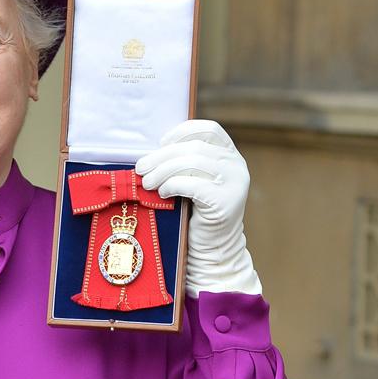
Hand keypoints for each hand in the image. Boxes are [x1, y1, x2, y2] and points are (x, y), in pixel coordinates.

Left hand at [135, 119, 261, 296]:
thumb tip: (150, 152)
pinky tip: (162, 192)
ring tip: (146, 182)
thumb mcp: (192, 180)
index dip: (182, 131)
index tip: (161, 143)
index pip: (210, 129)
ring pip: (192, 163)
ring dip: (162, 171)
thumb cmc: (195, 211)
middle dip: (162, 156)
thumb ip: (182, 162)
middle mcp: (237, 165)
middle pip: (194, 147)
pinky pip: (193, 184)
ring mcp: (235, 183)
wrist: (213, 248)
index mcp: (230, 155)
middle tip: (140, 168)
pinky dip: (172, 185)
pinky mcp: (226, 202)